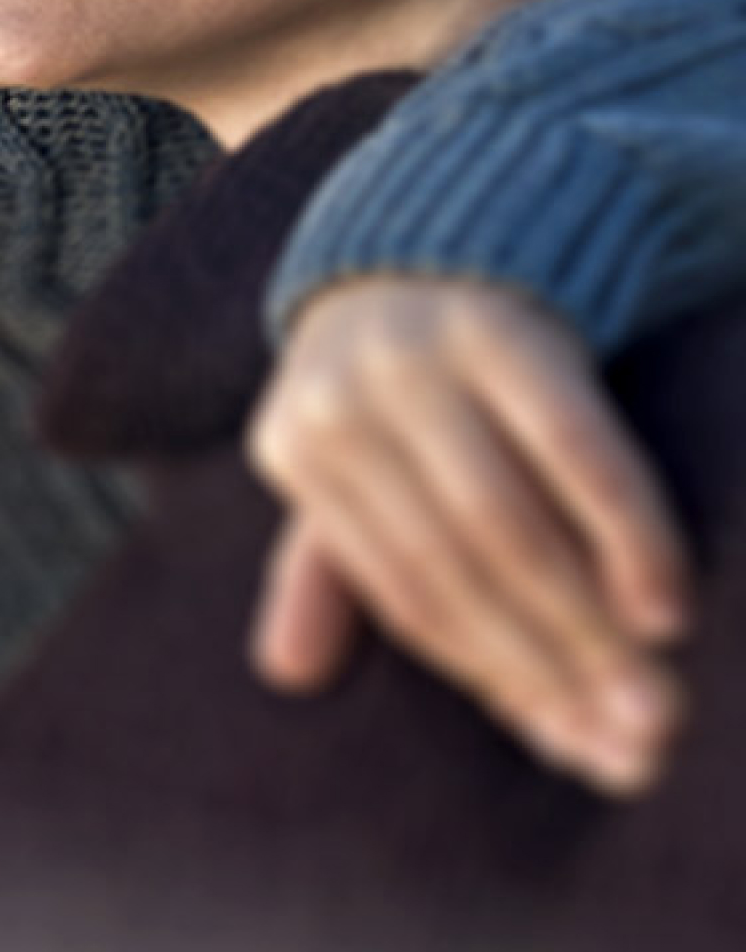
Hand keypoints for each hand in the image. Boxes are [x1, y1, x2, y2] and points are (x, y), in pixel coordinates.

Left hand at [246, 276, 686, 794]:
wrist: (458, 197)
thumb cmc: (409, 361)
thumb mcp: (349, 447)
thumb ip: (331, 560)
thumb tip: (288, 677)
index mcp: (295, 451)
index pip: (405, 596)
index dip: (496, 682)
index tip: (580, 754)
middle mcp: (340, 408)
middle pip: (457, 575)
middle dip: (554, 675)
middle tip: (639, 752)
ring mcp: (417, 363)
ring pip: (508, 528)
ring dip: (589, 631)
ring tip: (657, 708)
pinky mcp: (503, 326)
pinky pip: (570, 447)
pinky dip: (621, 533)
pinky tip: (664, 610)